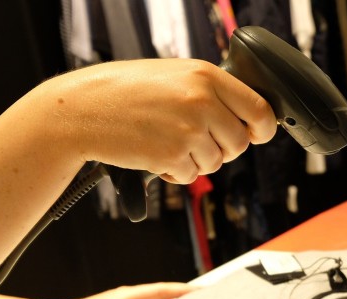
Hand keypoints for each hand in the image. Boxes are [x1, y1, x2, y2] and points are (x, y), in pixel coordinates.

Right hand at [44, 58, 276, 183]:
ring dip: (196, 160)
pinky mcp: (172, 155)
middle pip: (239, 143)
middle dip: (222, 148)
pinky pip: (191, 176)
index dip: (263, 128)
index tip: (257, 134)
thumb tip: (247, 117)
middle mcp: (201, 101)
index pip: (259, 109)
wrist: (83, 109)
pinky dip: (176, 172)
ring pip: (216, 163)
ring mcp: (188, 130)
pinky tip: (155, 153)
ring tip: (167, 141)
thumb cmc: (125, 91)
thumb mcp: (174, 76)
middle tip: (195, 139)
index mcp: (206, 76)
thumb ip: (211, 92)